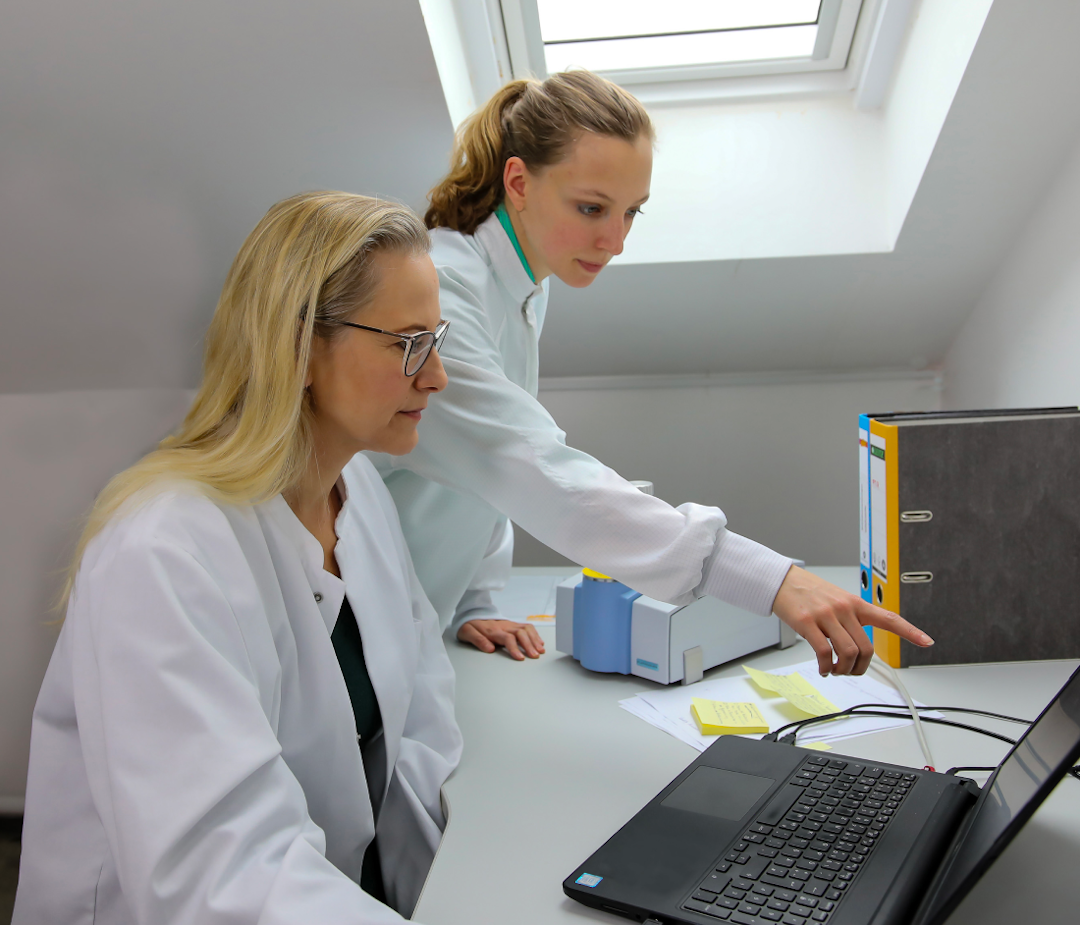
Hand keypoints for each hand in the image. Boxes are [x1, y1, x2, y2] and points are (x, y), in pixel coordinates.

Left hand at [456, 618, 545, 659]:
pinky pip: (527, 627)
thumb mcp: (467, 633)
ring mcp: (510, 624)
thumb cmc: (470, 626)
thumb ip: (478, 640)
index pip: (508, 638)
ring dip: (534, 639)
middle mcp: (504, 626)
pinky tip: (539, 642)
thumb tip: (490, 649)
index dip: (515, 648)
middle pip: (520, 633)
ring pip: (526, 629)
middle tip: (535, 656)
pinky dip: (535, 634)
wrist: (472, 614)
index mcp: (493, 630)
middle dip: (529, 644)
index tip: (521, 658)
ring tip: (540, 650)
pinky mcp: (513, 624)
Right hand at [772, 566, 932, 675]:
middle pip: (865, 647)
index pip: (888, 618)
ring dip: (843, 669)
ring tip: (834, 670)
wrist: (781, 580)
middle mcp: (844, 609)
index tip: (927, 642)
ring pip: (847, 652)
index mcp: (855, 603)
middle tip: (849, 671)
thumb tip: (856, 647)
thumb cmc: (809, 592)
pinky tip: (822, 668)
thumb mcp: (837, 599)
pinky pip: (823, 652)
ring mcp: (826, 615)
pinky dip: (825, 667)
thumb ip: (850, 619)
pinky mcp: (807, 622)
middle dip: (860, 667)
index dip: (910, 631)